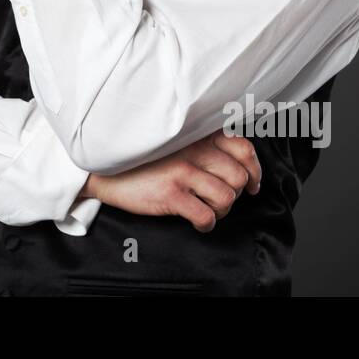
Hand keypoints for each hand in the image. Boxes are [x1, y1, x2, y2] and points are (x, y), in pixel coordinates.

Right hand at [79, 130, 262, 232]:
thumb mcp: (174, 140)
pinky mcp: (171, 194)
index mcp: (197, 134)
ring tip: (207, 210)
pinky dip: (207, 224)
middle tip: (221, 198)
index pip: (243, 148)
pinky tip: (198, 222)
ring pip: (227, 197)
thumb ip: (201, 143)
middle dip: (235, 193)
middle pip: (239, 177)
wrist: (104, 168)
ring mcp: (182, 171)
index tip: (253, 184)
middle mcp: (193, 149)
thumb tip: (235, 162)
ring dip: (221, 210)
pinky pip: (206, 216)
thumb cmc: (142, 157)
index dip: (254, 170)